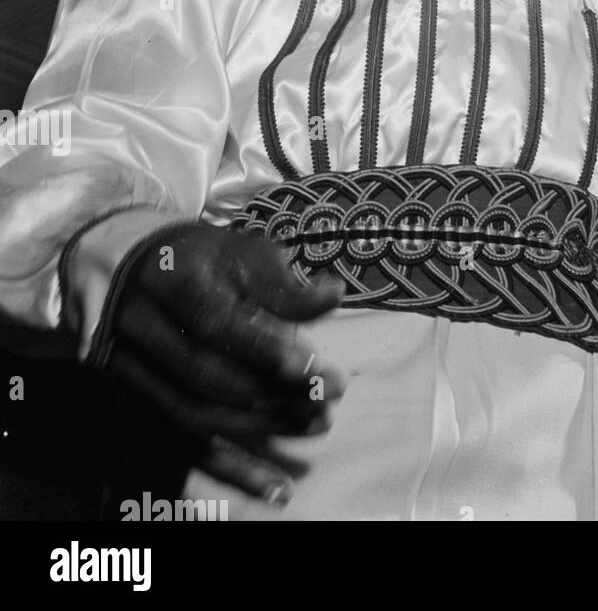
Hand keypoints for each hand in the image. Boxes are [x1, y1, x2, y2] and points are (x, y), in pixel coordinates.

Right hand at [105, 224, 345, 505]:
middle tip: (329, 396)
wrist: (124, 272)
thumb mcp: (238, 251)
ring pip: (194, 417)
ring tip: (317, 425)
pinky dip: (231, 472)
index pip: (215, 322)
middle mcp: (139, 331)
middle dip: (273, 393)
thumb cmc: (199, 259)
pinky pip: (181, 449)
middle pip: (205, 375)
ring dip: (261, 431)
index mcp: (168, 282)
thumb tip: (332, 297)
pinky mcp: (133, 408)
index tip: (315, 365)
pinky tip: (276, 487)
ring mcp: (129, 375)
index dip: (265, 348)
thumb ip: (280, 281)